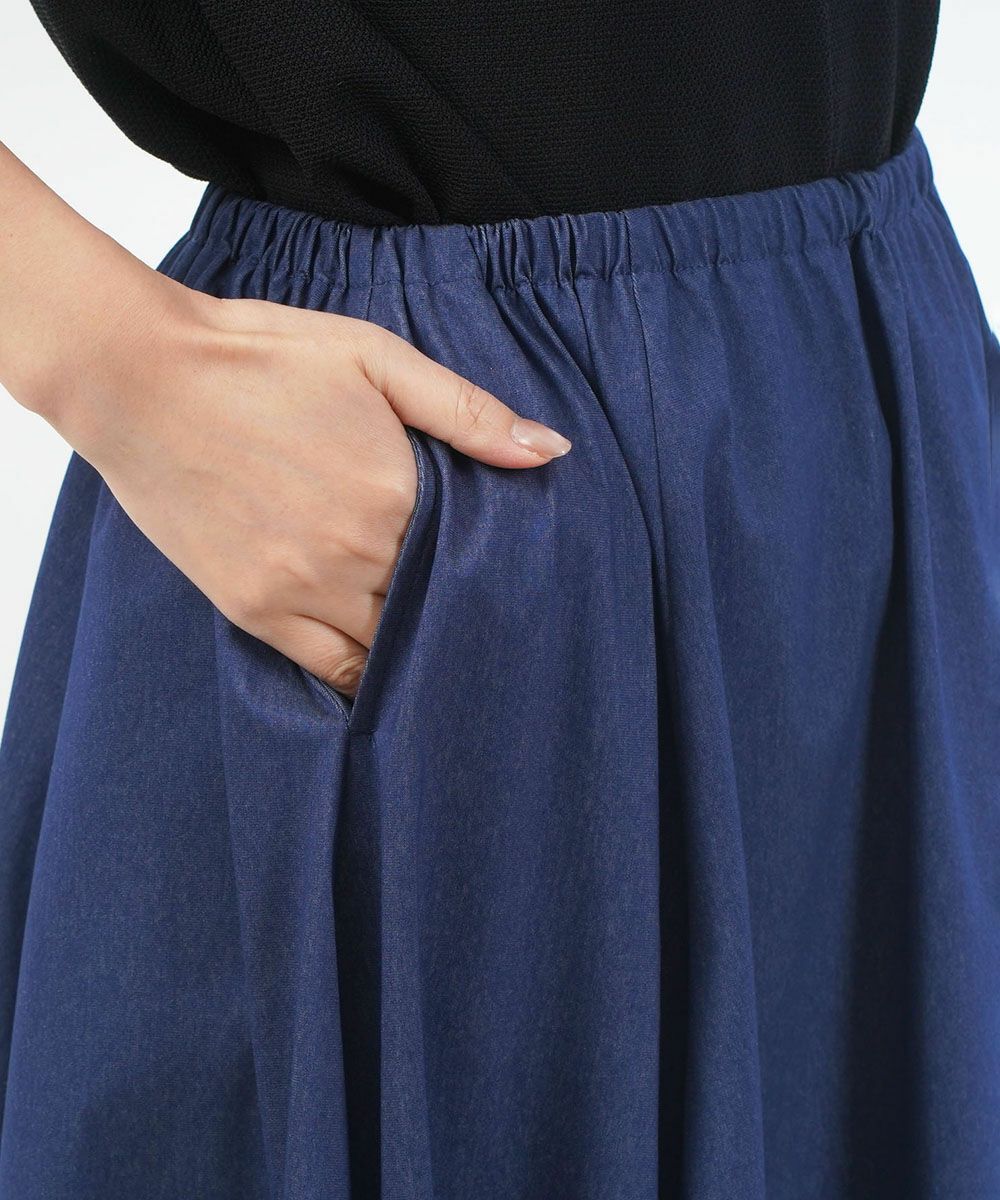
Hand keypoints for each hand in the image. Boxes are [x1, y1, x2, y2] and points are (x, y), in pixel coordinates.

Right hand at [57, 282, 571, 698]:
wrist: (139, 375)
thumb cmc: (259, 355)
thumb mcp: (374, 357)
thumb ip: (466, 411)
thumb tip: (552, 451)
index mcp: (395, 490)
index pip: (473, 555)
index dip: (492, 564)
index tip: (509, 572)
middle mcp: (357, 550)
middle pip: (437, 604)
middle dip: (463, 607)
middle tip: (488, 616)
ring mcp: (302, 587)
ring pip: (391, 644)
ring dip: (421, 647)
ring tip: (444, 646)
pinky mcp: (253, 608)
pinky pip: (330, 668)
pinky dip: (366, 677)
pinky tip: (388, 675)